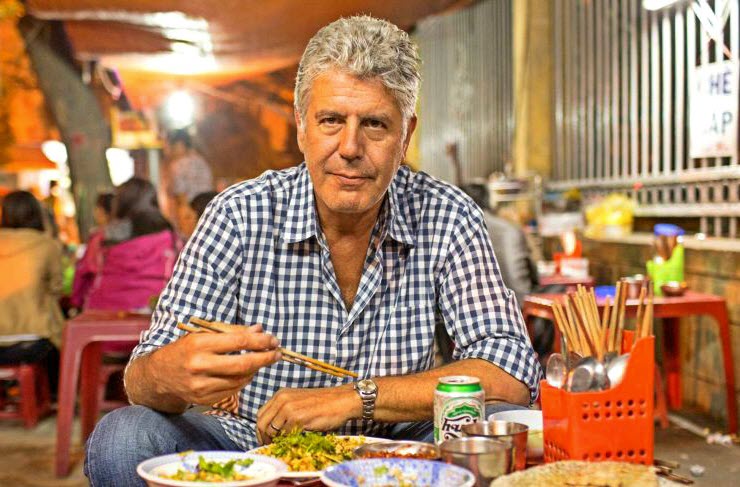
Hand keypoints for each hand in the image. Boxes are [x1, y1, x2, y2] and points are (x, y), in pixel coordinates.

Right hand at [149, 324, 280, 405]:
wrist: (159, 375)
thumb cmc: (185, 350)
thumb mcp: (203, 335)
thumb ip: (232, 332)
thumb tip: (259, 330)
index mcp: (199, 344)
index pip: (237, 342)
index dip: (259, 341)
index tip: (273, 339)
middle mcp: (199, 366)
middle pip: (243, 364)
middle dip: (265, 358)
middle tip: (278, 353)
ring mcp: (201, 386)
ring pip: (241, 379)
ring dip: (256, 370)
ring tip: (262, 360)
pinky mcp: (204, 400)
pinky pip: (233, 390)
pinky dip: (244, 381)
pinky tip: (247, 372)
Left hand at [256, 385, 361, 444]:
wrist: (342, 401)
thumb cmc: (323, 404)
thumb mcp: (299, 403)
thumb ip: (284, 411)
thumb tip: (273, 430)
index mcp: (281, 395)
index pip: (260, 414)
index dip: (261, 430)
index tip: (265, 439)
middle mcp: (282, 399)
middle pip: (262, 423)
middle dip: (264, 438)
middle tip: (269, 446)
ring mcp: (288, 407)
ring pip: (271, 430)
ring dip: (275, 441)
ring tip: (283, 445)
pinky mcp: (297, 417)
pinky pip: (285, 433)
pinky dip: (287, 440)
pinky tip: (294, 441)